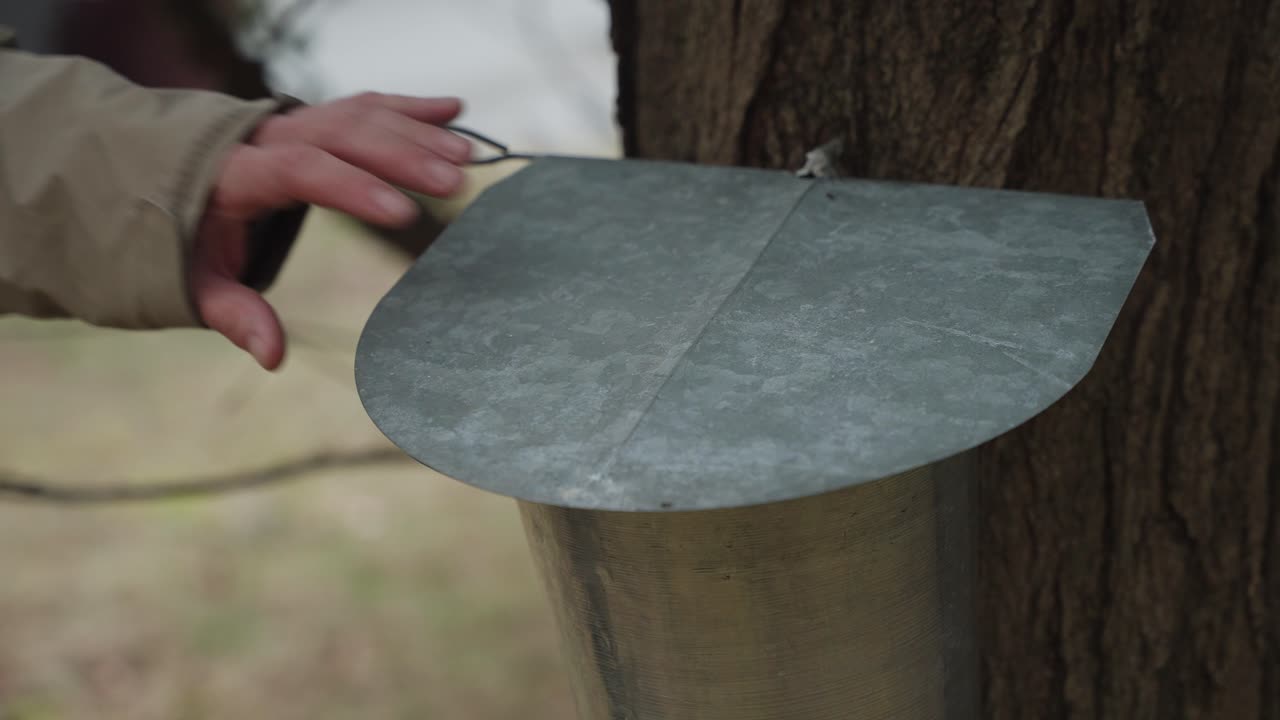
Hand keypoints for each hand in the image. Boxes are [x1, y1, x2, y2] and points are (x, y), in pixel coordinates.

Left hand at [193, 92, 470, 369]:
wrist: (158, 174)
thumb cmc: (183, 236)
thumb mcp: (194, 279)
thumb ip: (232, 313)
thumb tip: (273, 356)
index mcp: (235, 173)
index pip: (301, 170)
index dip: (353, 189)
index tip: (404, 214)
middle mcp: (267, 135)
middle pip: (342, 132)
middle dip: (401, 154)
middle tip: (453, 180)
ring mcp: (293, 122)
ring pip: (359, 114)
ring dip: (416, 131)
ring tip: (466, 154)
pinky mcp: (313, 120)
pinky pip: (365, 105)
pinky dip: (409, 107)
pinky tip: (455, 109)